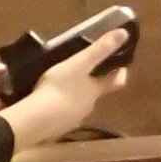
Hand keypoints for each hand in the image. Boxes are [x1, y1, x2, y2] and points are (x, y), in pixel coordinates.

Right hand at [3, 28, 130, 150]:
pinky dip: (57, 108)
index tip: (121, 65)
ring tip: (58, 84)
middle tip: (80, 71)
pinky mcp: (56, 128)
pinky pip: (60, 116)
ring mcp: (72, 120)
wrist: (36, 120)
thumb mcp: (79, 64)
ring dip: (72, 96)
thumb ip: (100, 50)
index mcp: (95, 91)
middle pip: (94, 94)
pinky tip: (45, 103)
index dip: (120, 73)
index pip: (116, 82)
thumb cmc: (59, 88)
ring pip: (76, 105)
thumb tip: (124, 34)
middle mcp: (88, 107)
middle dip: (90, 84)